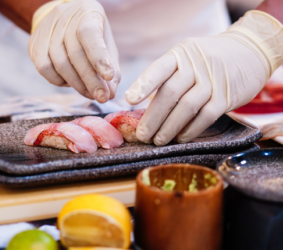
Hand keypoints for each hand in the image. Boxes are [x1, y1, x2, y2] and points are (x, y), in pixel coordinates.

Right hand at [28, 0, 119, 102]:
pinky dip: (59, 81)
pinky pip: (44, 68)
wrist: (64, 18)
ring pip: (60, 64)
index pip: (90, 35)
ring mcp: (46, 30)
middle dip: (91, 81)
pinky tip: (70, 83)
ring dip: (77, 85)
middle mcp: (64, 18)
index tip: (108, 76)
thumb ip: (111, 67)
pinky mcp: (34, 43)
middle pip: (75, 55)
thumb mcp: (106, 44)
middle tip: (102, 97)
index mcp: (87, 14)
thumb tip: (110, 93)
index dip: (99, 57)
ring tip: (90, 93)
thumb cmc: (91, 35)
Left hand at [126, 11, 282, 144]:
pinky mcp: (226, 97)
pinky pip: (205, 117)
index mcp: (180, 54)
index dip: (143, 84)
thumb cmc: (208, 60)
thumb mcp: (188, 57)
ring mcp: (212, 81)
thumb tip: (145, 106)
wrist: (249, 51)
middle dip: (153, 117)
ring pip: (186, 107)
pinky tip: (180, 138)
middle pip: (170, 93)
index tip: (129, 100)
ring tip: (158, 140)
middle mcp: (195, 65)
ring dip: (169, 127)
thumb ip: (169, 76)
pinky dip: (190, 130)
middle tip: (142, 135)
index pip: (158, 69)